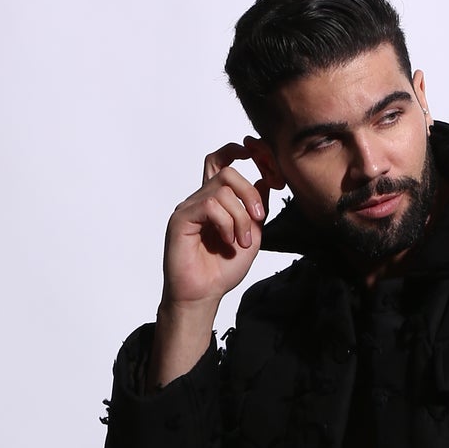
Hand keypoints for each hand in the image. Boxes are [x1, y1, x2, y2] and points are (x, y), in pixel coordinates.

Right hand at [160, 139, 272, 307]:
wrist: (204, 295)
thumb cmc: (222, 270)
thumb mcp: (253, 235)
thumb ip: (258, 208)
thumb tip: (267, 179)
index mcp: (216, 201)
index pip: (223, 161)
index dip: (242, 152)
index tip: (263, 159)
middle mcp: (200, 199)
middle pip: (227, 170)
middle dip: (250, 192)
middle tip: (260, 218)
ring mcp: (190, 207)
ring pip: (223, 190)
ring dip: (241, 217)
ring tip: (241, 242)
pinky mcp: (181, 218)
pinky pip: (210, 205)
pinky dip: (227, 224)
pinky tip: (228, 242)